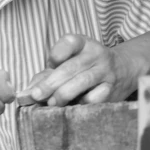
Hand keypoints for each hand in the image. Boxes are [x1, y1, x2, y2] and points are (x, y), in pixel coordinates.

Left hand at [20, 34, 146, 106]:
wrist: (124, 70)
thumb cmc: (86, 68)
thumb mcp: (68, 63)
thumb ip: (46, 76)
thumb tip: (25, 94)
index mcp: (83, 43)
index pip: (69, 42)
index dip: (56, 54)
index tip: (50, 64)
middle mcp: (96, 54)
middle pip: (71, 67)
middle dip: (50, 83)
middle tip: (37, 95)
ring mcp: (106, 71)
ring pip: (82, 82)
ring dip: (63, 94)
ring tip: (51, 103)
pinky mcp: (111, 89)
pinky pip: (94, 97)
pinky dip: (80, 103)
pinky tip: (72, 107)